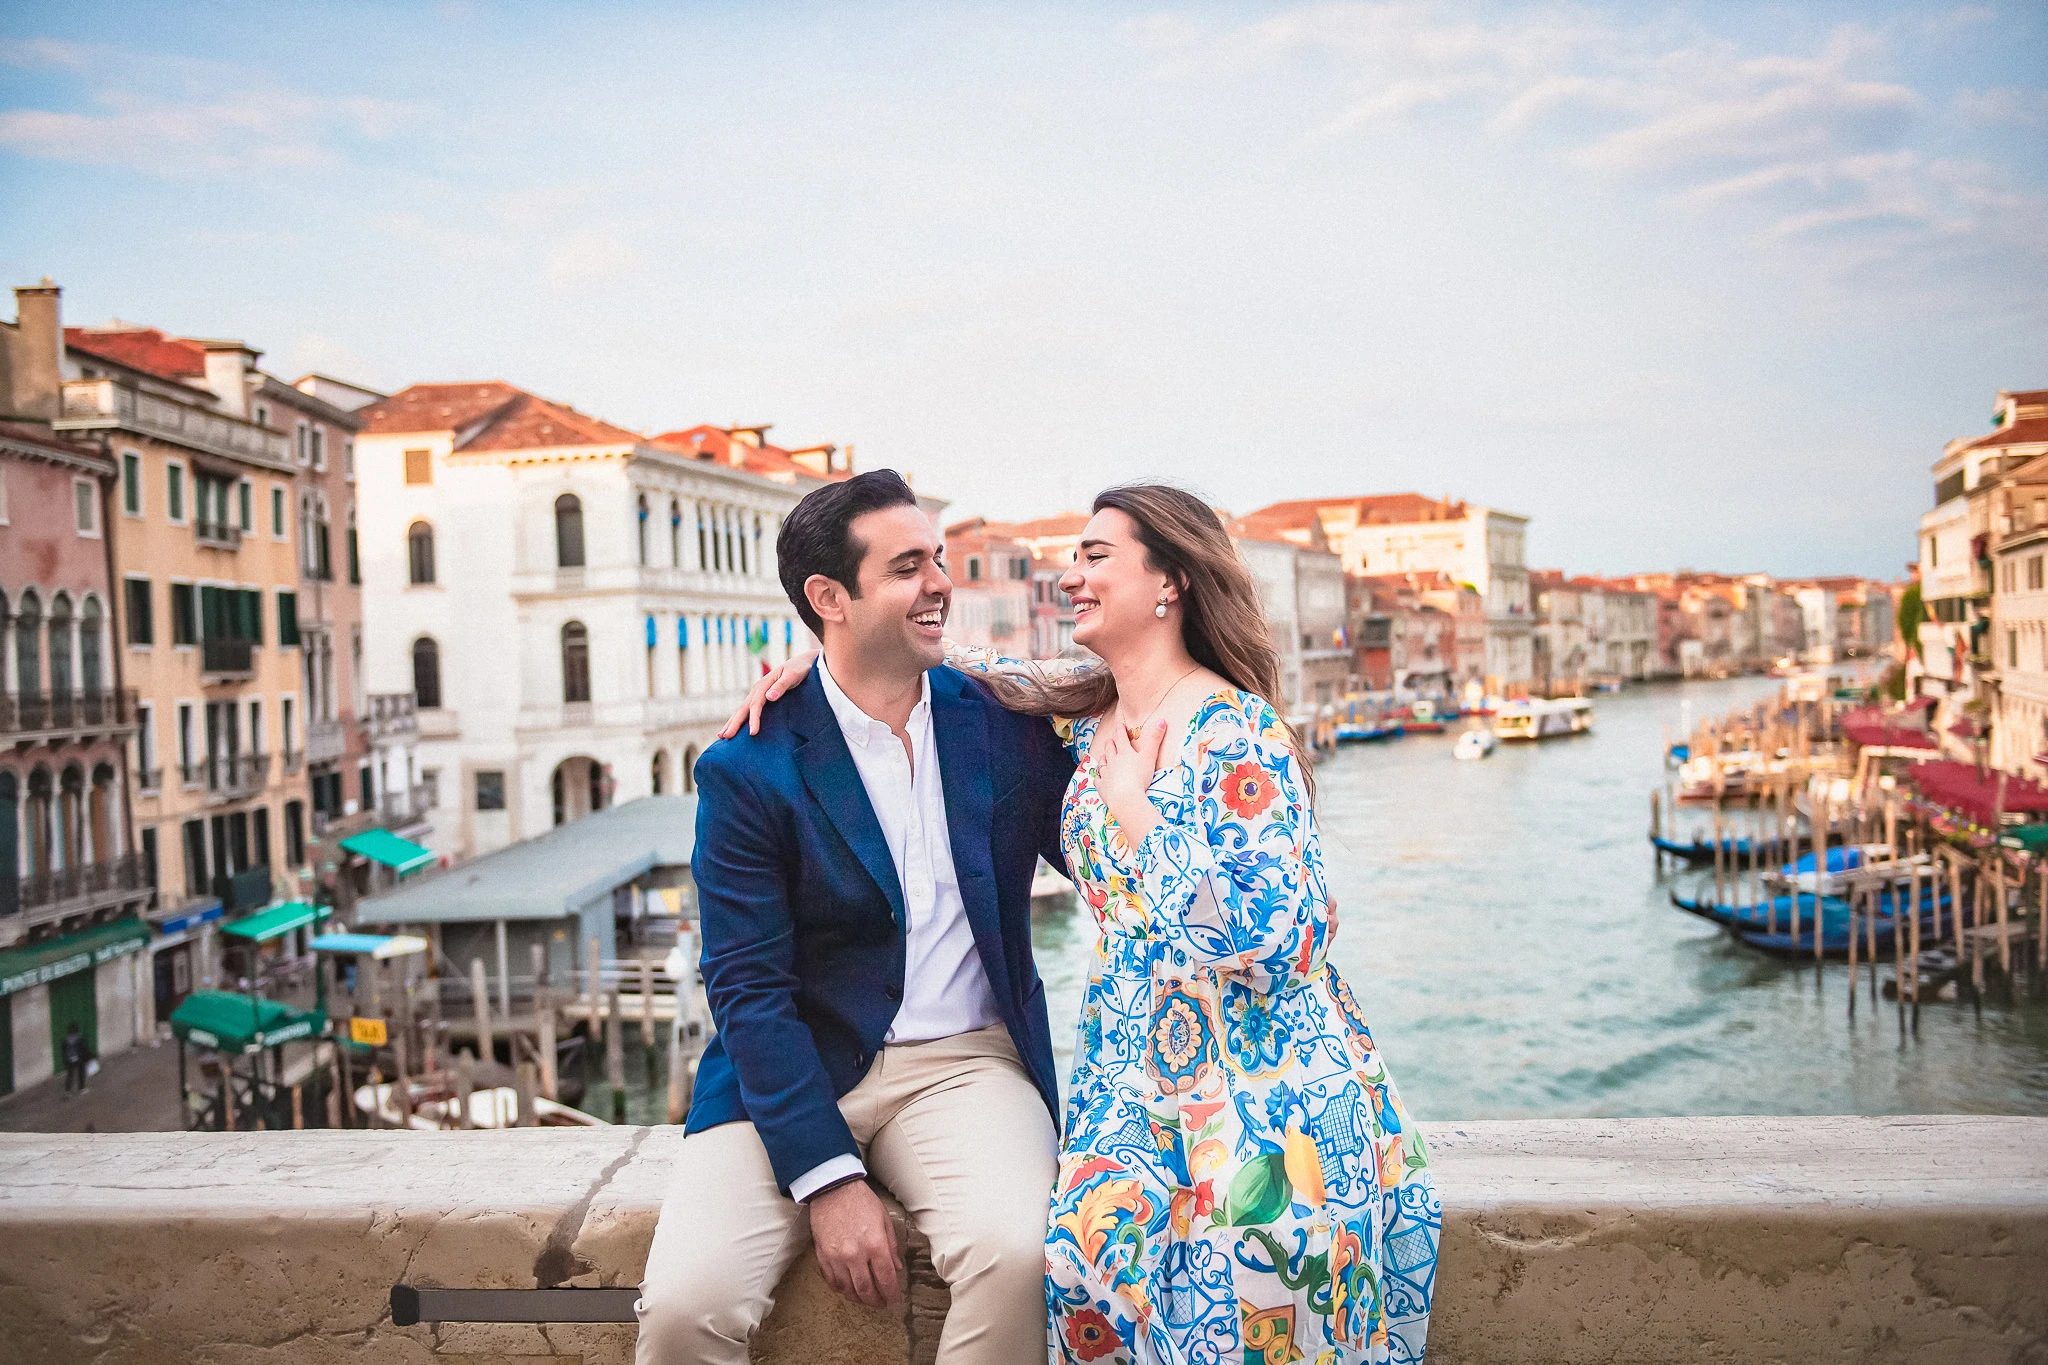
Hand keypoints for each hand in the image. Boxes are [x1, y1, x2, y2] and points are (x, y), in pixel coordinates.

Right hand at [720, 649, 820, 737]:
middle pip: (743, 708)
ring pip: (742, 709)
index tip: (752, 733)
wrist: (802, 661)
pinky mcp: (761, 696)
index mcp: (764, 684)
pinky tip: (735, 726)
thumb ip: (782, 686)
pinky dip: (739, 718)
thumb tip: (769, 697)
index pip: (755, 704)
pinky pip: (747, 709)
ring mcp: (758, 692)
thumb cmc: (800, 669)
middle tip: (724, 737)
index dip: (753, 719)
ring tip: (722, 735)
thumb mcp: (793, 675)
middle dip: (733, 723)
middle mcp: (757, 689)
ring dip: (732, 722)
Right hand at [807, 1179, 902, 1307]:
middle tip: (881, 1303)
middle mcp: (856, 1255)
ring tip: (865, 1299)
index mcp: (875, 1245)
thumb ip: (891, 1246)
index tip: (895, 1300)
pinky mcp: (823, 1256)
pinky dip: (841, 1290)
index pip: (886, 1279)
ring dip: (858, 1298)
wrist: (832, 1189)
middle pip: (867, 1290)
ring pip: (848, 1290)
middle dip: (876, 1301)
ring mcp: (837, 1257)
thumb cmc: (861, 1201)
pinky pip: (832, 1281)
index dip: (892, 1294)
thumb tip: (895, 1268)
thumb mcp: (884, 1219)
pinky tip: (848, 1290)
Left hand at [1091, 718, 1167, 845]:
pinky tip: (1099, 776)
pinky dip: (1098, 776)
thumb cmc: (1140, 776)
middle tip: (1110, 740)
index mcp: (1124, 752)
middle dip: (1110, 743)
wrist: (1125, 797)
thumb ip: (1155, 739)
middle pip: (1109, 749)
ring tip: (1104, 755)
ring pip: (1102, 762)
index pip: (1121, 737)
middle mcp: (1112, 761)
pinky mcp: (1102, 786)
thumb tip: (1162, 720)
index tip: (1119, 724)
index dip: (1120, 730)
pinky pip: (1098, 779)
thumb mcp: (1150, 756)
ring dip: (1103, 758)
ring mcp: (1106, 774)